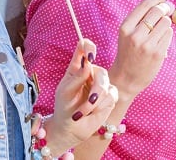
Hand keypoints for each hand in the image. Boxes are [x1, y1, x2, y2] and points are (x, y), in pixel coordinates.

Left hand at [46, 39, 117, 155]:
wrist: (71, 128)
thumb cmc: (64, 107)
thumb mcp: (65, 92)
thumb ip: (76, 78)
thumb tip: (88, 63)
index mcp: (77, 67)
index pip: (84, 47)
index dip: (89, 47)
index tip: (90, 57)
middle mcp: (90, 72)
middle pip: (100, 71)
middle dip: (96, 90)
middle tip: (89, 103)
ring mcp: (101, 84)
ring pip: (106, 85)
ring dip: (95, 103)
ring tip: (83, 112)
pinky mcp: (109, 96)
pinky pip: (112, 95)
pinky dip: (101, 106)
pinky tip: (92, 112)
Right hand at [109, 0, 172, 101]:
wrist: (126, 78)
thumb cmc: (128, 52)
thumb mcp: (127, 33)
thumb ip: (140, 18)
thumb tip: (162, 1)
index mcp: (125, 27)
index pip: (144, 5)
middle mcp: (135, 35)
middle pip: (158, 11)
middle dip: (165, 8)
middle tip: (167, 9)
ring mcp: (147, 45)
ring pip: (166, 22)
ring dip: (165, 23)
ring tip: (159, 31)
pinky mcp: (158, 53)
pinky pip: (169, 34)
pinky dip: (167, 34)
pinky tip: (160, 41)